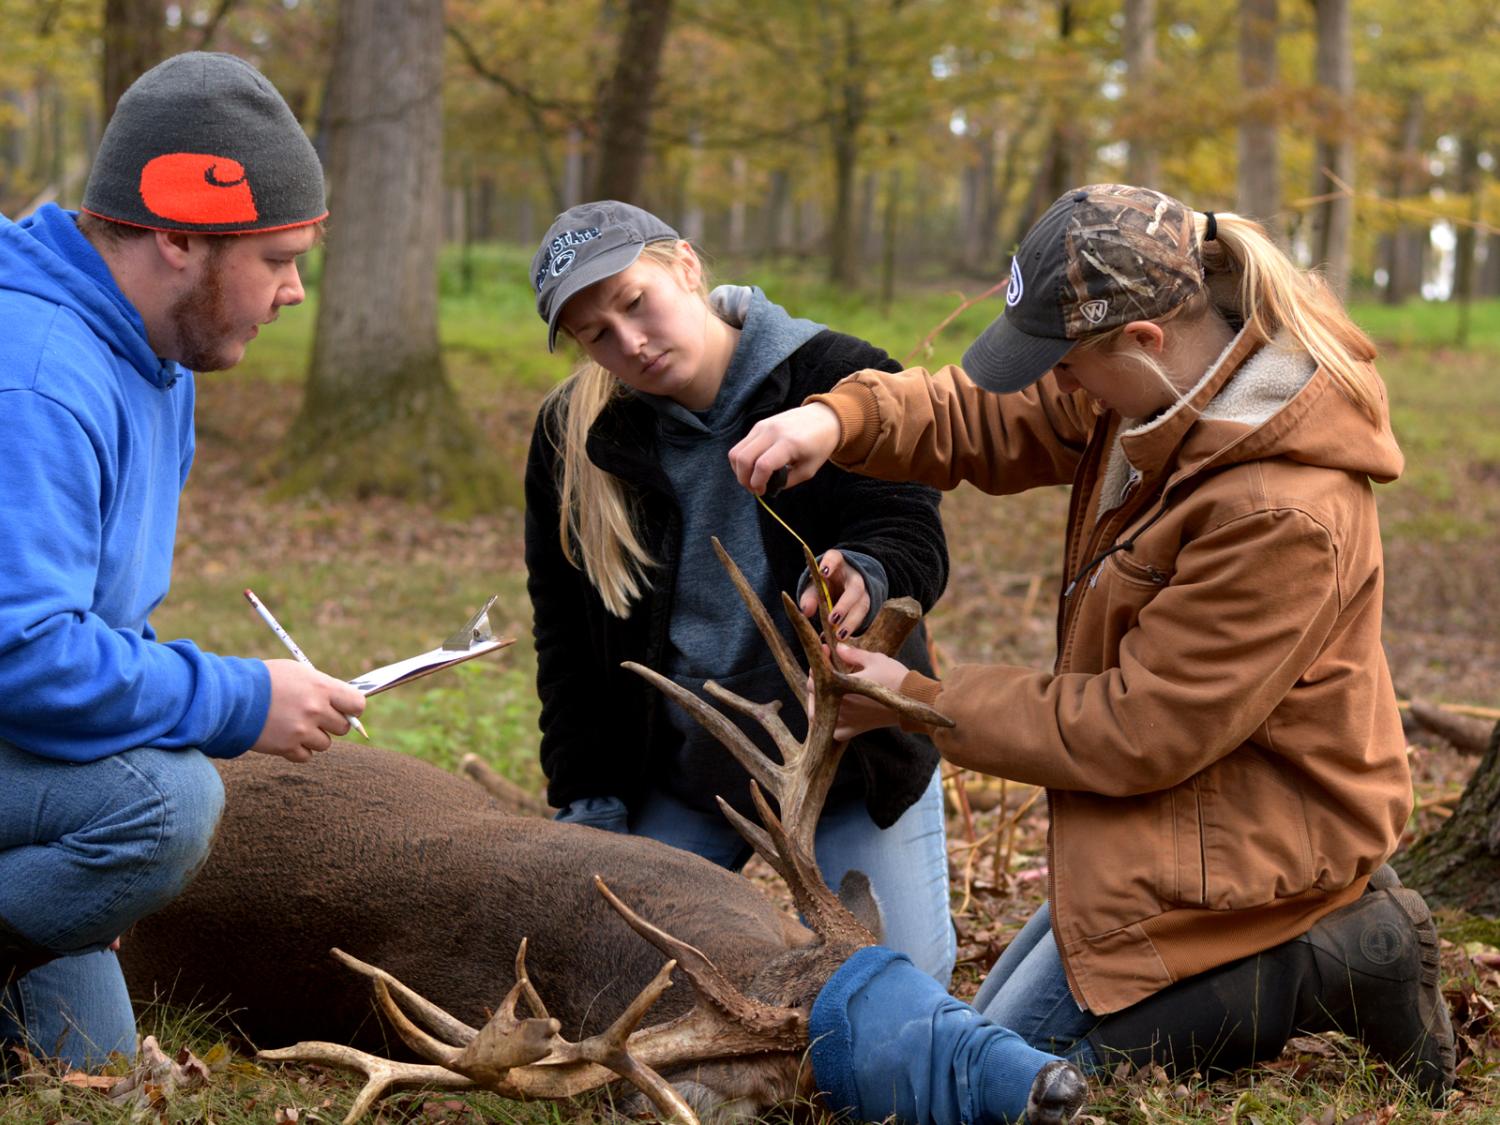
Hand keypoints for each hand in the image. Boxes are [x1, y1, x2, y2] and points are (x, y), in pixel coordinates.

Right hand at [251, 659, 366, 762]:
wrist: (230, 697)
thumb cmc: (265, 680)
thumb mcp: (298, 673)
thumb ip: (322, 687)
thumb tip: (343, 701)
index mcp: (322, 687)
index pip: (357, 704)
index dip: (352, 708)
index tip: (345, 708)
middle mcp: (316, 709)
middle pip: (344, 727)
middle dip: (332, 723)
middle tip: (315, 716)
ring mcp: (302, 730)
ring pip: (325, 743)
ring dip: (313, 737)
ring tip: (294, 724)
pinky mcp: (287, 747)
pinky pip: (306, 756)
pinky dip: (297, 750)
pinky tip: (285, 736)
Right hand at [728, 403, 840, 494]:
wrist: (824, 417)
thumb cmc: (819, 445)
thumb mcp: (809, 469)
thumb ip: (787, 481)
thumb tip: (768, 488)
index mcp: (789, 443)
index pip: (763, 465)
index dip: (757, 483)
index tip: (762, 492)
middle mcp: (772, 432)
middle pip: (743, 458)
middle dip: (743, 479)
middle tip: (754, 489)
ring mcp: (763, 426)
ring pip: (736, 451)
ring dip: (739, 470)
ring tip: (751, 479)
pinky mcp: (759, 425)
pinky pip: (741, 445)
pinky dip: (742, 460)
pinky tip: (753, 468)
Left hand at [799, 549, 869, 637]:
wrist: (843, 585)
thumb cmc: (825, 584)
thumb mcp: (815, 587)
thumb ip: (809, 597)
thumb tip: (806, 612)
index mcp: (838, 563)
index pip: (835, 558)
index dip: (830, 564)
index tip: (822, 572)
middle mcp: (854, 576)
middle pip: (855, 588)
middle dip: (845, 604)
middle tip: (833, 620)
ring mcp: (864, 591)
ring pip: (862, 605)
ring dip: (851, 621)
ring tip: (840, 635)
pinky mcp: (867, 605)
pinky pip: (863, 617)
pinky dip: (852, 628)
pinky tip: (841, 639)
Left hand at [809, 644, 910, 741]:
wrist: (913, 699)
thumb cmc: (895, 676)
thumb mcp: (874, 659)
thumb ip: (852, 654)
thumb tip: (837, 647)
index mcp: (843, 686)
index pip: (816, 678)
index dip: (817, 665)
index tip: (825, 653)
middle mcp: (841, 705)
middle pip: (814, 696)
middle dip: (816, 683)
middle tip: (825, 673)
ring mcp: (847, 720)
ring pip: (818, 716)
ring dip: (817, 705)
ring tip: (822, 695)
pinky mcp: (855, 730)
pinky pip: (835, 733)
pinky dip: (830, 726)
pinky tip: (834, 716)